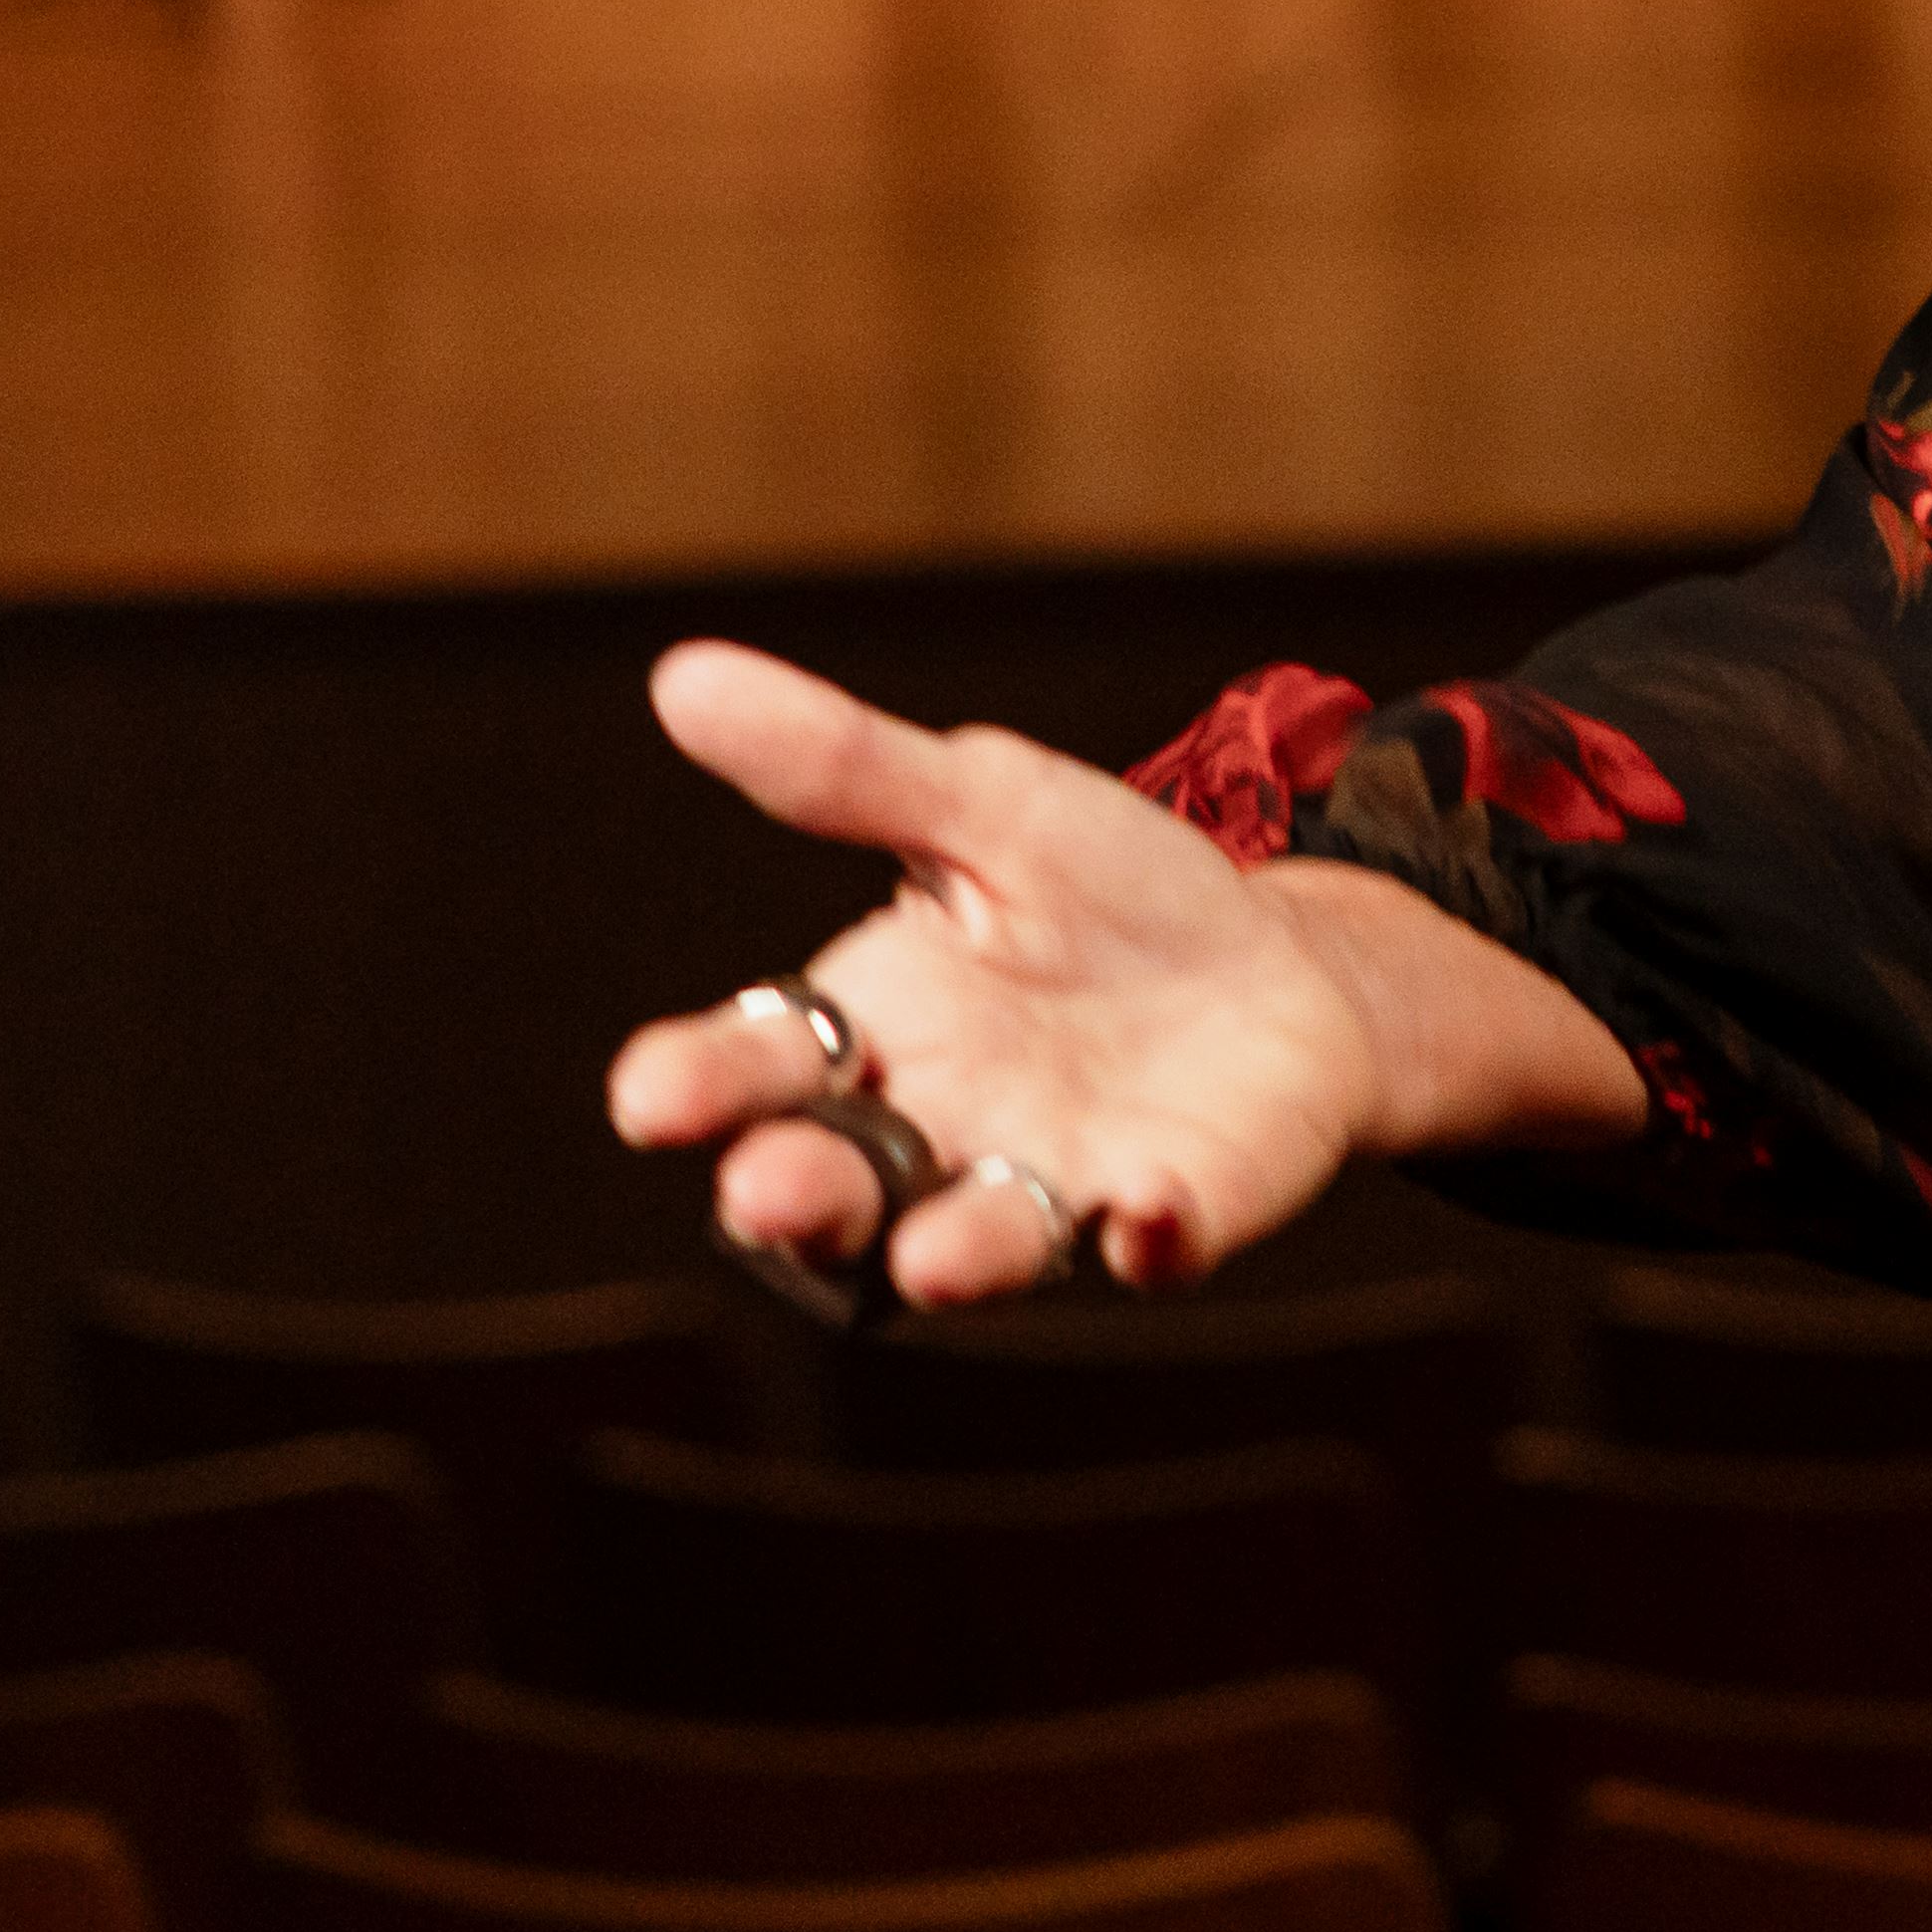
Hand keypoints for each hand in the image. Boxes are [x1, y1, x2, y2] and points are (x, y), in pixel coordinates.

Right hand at [604, 644, 1381, 1306]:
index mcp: (865, 1033)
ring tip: (936, 1256)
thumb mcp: (985, 807)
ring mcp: (1048, 1184)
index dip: (696, 1084)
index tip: (650, 1096)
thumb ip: (850, 768)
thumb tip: (685, 675)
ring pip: (974, 1243)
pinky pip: (1155, 1242)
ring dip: (953, 1251)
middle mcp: (932, 1136)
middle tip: (769, 1191)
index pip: (752, 1066)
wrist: (1280, 960)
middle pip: (836, 1190)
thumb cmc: (1106, 892)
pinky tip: (1150, 1212)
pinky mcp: (1170, 1209)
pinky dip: (1151, 1235)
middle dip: (797, 1198)